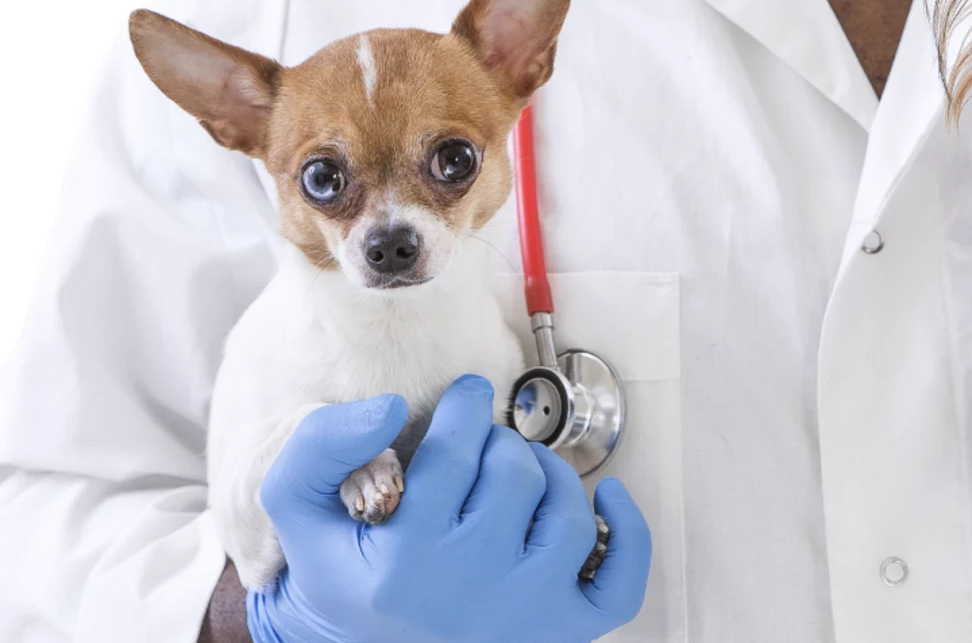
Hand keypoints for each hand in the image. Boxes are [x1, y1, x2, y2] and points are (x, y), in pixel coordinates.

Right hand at [246, 375, 651, 642]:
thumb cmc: (343, 571)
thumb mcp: (299, 508)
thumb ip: (321, 447)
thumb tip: (391, 406)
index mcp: (406, 559)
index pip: (457, 451)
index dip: (466, 406)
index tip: (468, 395)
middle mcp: (470, 590)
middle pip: (516, 475)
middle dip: (500, 444)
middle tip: (482, 449)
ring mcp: (523, 616)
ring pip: (568, 516)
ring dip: (552, 477)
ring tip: (520, 474)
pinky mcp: (561, 631)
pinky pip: (620, 583)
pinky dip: (629, 535)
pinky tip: (607, 499)